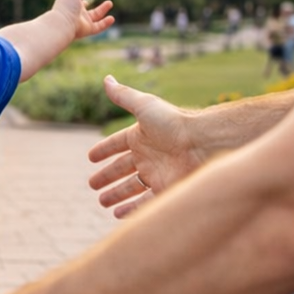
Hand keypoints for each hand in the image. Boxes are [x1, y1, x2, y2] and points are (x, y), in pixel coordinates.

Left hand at [54, 0, 114, 41]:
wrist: (63, 24)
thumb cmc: (66, 7)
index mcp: (70, 3)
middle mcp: (76, 13)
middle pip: (86, 7)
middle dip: (92, 2)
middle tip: (106, 0)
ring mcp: (82, 22)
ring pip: (95, 16)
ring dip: (103, 10)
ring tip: (110, 3)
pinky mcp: (87, 29)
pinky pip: (98, 27)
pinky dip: (105, 23)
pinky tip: (112, 18)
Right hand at [88, 76, 202, 217]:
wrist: (203, 144)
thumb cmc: (174, 123)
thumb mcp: (144, 106)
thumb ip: (123, 95)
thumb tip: (106, 79)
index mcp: (141, 136)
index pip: (117, 144)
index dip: (104, 150)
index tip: (90, 157)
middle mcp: (148, 155)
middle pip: (122, 168)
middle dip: (107, 177)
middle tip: (92, 185)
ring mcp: (156, 174)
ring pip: (131, 188)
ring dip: (117, 195)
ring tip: (102, 202)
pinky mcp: (164, 190)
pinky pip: (144, 203)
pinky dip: (131, 209)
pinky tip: (118, 214)